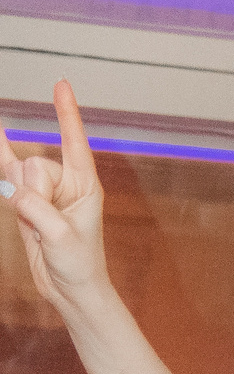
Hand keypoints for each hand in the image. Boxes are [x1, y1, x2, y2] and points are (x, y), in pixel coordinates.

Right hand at [0, 81, 111, 308]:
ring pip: (17, 175)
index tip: (61, 84)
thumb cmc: (79, 264)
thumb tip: (11, 188)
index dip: (67, 113)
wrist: (70, 289)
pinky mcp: (24, 199)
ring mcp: (43, 190)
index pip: (75, 142)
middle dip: (36, 194)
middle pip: (36, 166)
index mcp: (86, 186)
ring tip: (40, 227)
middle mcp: (66, 182)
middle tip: (50, 223)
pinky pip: (5, 171)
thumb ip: (36, 208)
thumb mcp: (61, 236)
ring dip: (22, 202)